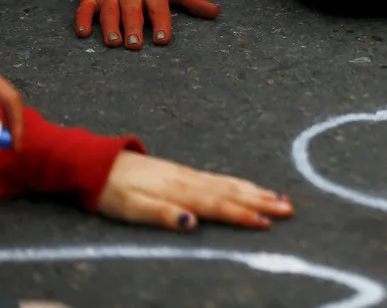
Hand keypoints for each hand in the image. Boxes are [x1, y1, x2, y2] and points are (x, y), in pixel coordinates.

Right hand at [76, 0, 219, 49]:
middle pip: (132, 10)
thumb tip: (217, 13)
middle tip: (134, 46)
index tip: (162, 39)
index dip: (161, 24)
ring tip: (113, 42)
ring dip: (110, 26)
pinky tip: (83, 33)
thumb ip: (194, 1)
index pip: (158, 9)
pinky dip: (82, 19)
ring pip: (108, 10)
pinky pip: (84, 8)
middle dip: (133, 27)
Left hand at [97, 151, 293, 230]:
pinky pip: (220, 178)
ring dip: (256, 192)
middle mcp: (190, 180)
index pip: (217, 205)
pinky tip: (250, 186)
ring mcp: (189, 174)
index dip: (242, 215)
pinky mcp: (185, 173)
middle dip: (261, 202)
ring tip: (280, 198)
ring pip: (229, 183)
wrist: (98, 163)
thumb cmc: (112, 190)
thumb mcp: (129, 207)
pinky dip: (240, 183)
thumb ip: (161, 214)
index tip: (267, 224)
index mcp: (179, 191)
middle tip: (289, 208)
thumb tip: (191, 222)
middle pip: (231, 192)